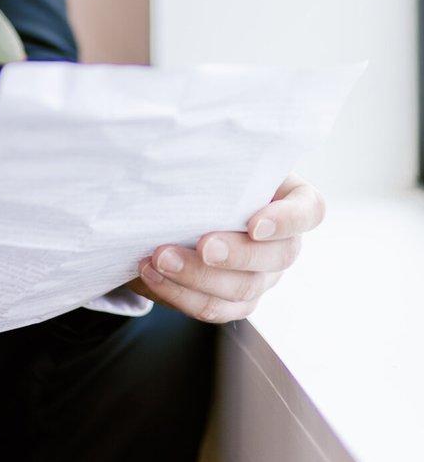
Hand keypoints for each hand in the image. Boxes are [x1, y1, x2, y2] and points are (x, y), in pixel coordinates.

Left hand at [128, 175, 324, 323]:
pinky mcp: (234, 300)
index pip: (310, 210)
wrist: (183, 203)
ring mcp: (263, 277)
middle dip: (236, 254)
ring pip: (243, 289)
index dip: (288, 220)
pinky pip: (214, 308)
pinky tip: (152, 274)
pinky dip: (180, 293)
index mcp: (289, 199)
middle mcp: (283, 243)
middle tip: (203, 246)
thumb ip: (214, 159)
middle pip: (277, 257)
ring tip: (159, 259)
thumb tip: (182, 153)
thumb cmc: (207, 172)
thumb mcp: (217, 158)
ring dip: (198, 277)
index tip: (255, 223)